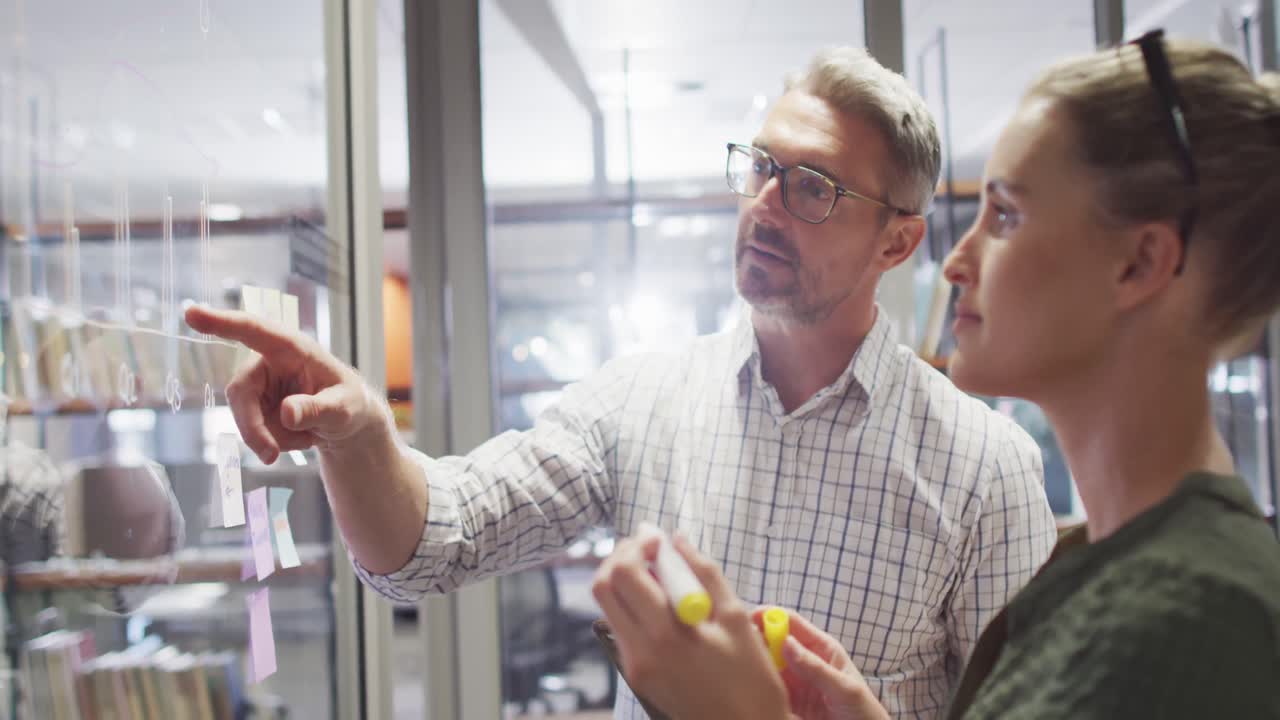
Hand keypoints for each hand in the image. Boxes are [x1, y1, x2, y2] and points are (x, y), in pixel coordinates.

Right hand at [185, 305, 389, 463]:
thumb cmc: (350, 403)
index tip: (191, 314)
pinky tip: (300, 437)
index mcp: (292, 348)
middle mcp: (268, 362)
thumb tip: (286, 412)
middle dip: (252, 427)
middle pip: (240, 391)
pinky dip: (274, 442)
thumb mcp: (344, 409)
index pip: (254, 331)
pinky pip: (252, 430)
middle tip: (271, 456)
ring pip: (243, 416)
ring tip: (310, 438)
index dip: (222, 322)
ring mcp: (259, 385)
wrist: (348, 423)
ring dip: (271, 437)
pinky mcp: (255, 406)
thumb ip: (318, 410)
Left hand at [592, 532, 788, 719]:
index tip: (658, 537)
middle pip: (604, 587)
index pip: (624, 575)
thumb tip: (678, 540)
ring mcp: (634, 666)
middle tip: (651, 548)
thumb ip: (704, 573)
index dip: (636, 545)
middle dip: (623, 557)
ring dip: (626, 580)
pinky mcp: (637, 675)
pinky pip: (623, 628)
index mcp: (665, 635)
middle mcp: (640, 652)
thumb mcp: (736, 618)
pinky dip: (634, 604)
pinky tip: (662, 601)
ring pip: (609, 607)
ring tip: (660, 572)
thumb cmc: (751, 679)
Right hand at [756, 609, 887, 719]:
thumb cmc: (864, 712)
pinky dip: (758, 686)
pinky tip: (751, 686)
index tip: (751, 618)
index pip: (792, 623)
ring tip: (745, 666)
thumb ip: (816, 668)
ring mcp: (794, 682)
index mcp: (821, 648)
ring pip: (767, 665)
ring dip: (756, 663)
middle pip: (774, 642)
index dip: (772, 616)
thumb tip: (786, 643)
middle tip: (743, 645)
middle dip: (757, 640)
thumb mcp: (845, 688)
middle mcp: (804, 661)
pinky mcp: (787, 701)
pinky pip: (768, 689)